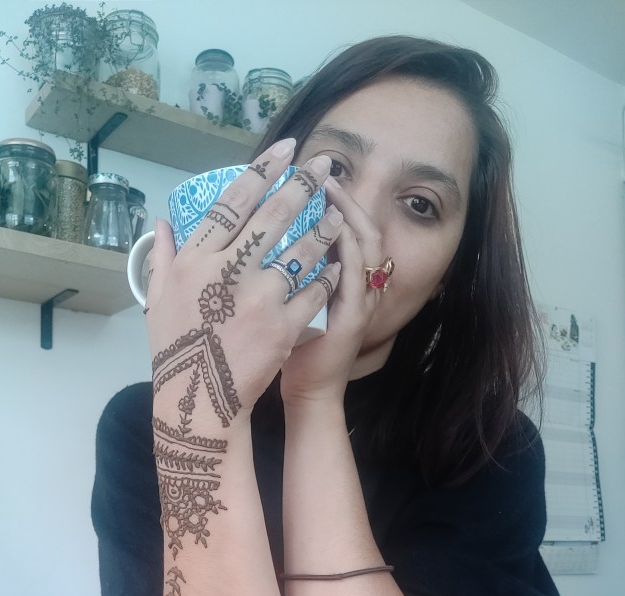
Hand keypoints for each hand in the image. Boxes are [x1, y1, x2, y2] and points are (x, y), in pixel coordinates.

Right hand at [144, 141, 342, 428]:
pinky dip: (327, 275)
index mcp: (194, 261)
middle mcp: (227, 272)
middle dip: (302, 183)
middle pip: (271, 216)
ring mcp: (258, 298)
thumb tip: (164, 222)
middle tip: (323, 164)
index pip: (230, 203)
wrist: (198, 402)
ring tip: (338, 213)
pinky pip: (313, 291)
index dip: (259, 172)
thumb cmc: (175, 351)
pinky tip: (337, 264)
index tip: (282, 151)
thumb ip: (164, 257)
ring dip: (323, 227)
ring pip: (299, 251)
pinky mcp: (283, 325)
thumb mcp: (158, 300)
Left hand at [279, 177, 389, 405]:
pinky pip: (356, 274)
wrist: (307, 393)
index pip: (346, 228)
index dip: (334, 201)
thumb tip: (257, 238)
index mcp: (343, 279)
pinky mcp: (354, 318)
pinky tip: (332, 230)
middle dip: (345, 198)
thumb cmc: (294, 350)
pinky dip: (346, 248)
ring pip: (367, 245)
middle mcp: (359, 285)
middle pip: (363, 227)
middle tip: (323, 173)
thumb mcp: (288, 302)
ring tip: (330, 191)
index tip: (312, 177)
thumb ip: (285, 271)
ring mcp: (361, 301)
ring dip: (348, 215)